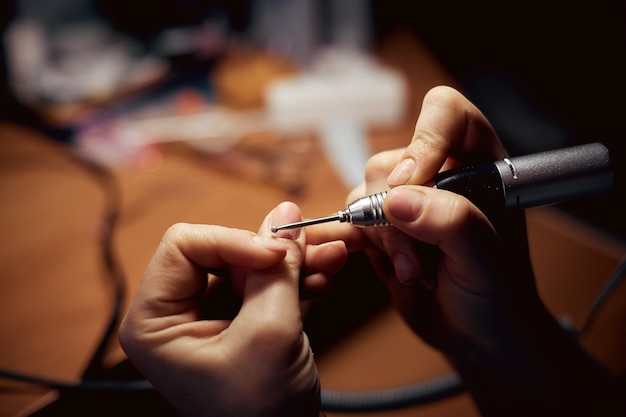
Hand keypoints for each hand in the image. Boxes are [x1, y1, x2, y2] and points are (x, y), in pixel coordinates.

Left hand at [119, 202, 345, 416]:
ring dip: (290, 261)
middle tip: (311, 247)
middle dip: (270, 250)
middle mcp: (173, 314)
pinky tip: (320, 279)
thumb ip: (278, 270)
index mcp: (153, 321)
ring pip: (247, 264)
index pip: (184, 245)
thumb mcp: (269, 335)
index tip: (277, 254)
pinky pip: (261, 284)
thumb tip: (285, 215)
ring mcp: (207, 317)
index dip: (234, 240)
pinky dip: (292, 279)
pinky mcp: (236, 322)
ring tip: (328, 259)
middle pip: (220, 250)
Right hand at [311, 86, 539, 356]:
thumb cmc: (498, 296)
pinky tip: (373, 262)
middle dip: (396, 215)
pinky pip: (350, 220)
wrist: (476, 334)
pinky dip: (352, 241)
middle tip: (418, 258)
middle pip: (391, 162)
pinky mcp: (381, 228)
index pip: (446, 114)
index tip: (414, 182)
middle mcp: (438, 173)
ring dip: (383, 239)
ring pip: (365, 193)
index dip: (424, 140)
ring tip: (414, 273)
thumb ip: (451, 222)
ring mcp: (406, 201)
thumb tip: (396, 199)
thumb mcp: (487, 261)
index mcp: (478, 164)